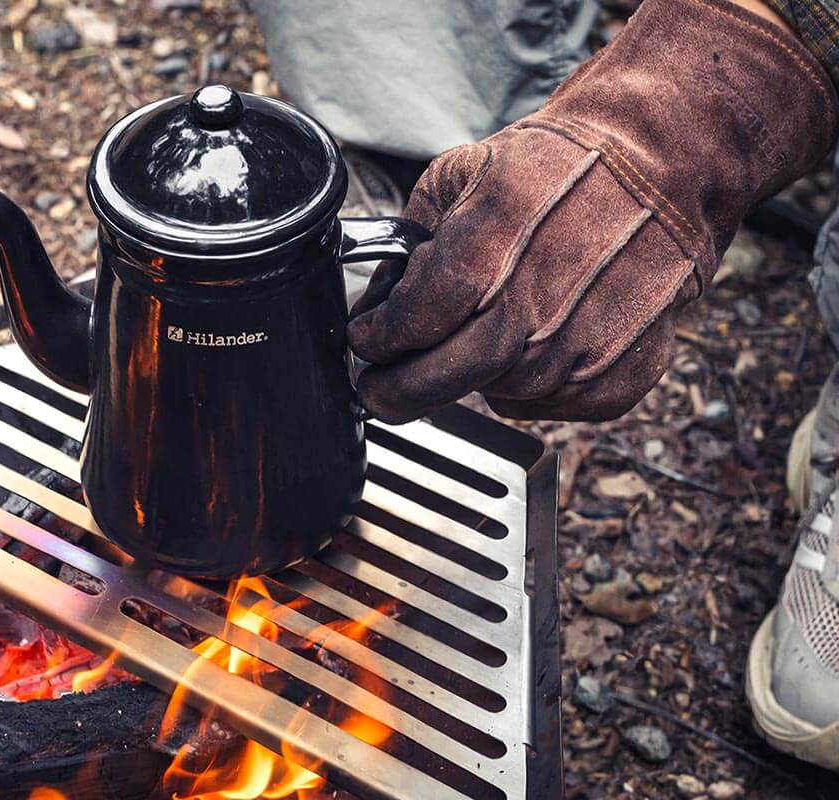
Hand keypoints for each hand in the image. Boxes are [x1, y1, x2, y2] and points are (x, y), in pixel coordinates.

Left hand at [348, 0, 836, 423]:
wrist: (663, 163)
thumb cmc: (560, 168)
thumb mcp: (462, 174)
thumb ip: (409, 238)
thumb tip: (380, 293)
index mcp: (484, 251)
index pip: (406, 325)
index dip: (376, 338)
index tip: (366, 341)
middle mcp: (532, 305)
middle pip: (441, 379)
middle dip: (397, 392)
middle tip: (379, 390)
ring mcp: (580, 344)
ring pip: (496, 394)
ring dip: (473, 379)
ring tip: (477, 343)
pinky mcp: (621, 371)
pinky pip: (552, 405)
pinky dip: (532, 387)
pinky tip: (533, 347)